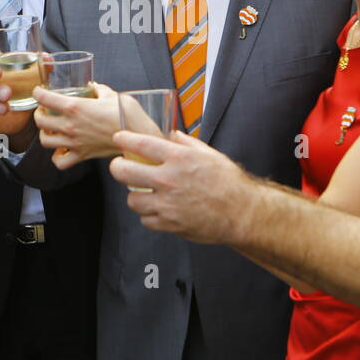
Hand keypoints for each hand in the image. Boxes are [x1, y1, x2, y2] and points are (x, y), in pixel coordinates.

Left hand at [34, 83, 120, 169]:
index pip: (44, 98)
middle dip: (39, 113)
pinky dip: (56, 157)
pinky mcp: (82, 155)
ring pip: (45, 140)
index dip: (38, 92)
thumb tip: (93, 86)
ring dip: (45, 133)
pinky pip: (60, 162)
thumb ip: (98, 89)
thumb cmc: (127, 114)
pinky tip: (61, 149)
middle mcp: (71, 125)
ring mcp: (74, 142)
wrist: (138, 136)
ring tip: (50, 129)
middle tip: (45, 110)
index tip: (39, 91)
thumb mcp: (111, 94)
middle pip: (40, 121)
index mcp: (75, 107)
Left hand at [109, 130, 253, 244]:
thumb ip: (186, 143)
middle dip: (117, 168)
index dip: (124, 140)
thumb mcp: (209, 154)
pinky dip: (149, 215)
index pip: (141, 144)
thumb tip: (171, 135)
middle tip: (120, 167)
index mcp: (179, 158)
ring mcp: (167, 204)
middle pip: (124, 172)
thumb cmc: (228, 182)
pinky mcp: (169, 224)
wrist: (241, 212)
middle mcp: (169, 179)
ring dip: (136, 196)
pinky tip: (158, 210)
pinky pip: (145, 220)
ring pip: (132, 200)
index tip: (119, 139)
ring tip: (145, 193)